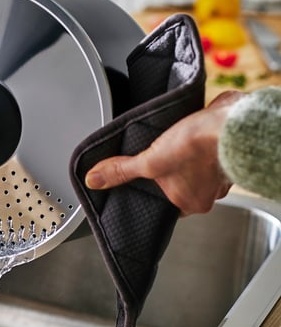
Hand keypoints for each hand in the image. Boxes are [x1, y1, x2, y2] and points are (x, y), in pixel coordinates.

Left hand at [84, 91, 243, 215]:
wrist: (231, 121)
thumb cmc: (199, 146)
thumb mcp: (149, 161)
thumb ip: (122, 171)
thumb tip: (95, 180)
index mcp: (192, 203)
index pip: (165, 205)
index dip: (152, 193)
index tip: (144, 184)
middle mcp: (209, 191)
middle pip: (178, 185)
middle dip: (166, 171)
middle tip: (154, 160)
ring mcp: (219, 170)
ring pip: (192, 167)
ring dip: (180, 155)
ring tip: (168, 144)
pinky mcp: (223, 147)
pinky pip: (204, 148)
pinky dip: (194, 141)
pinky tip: (184, 132)